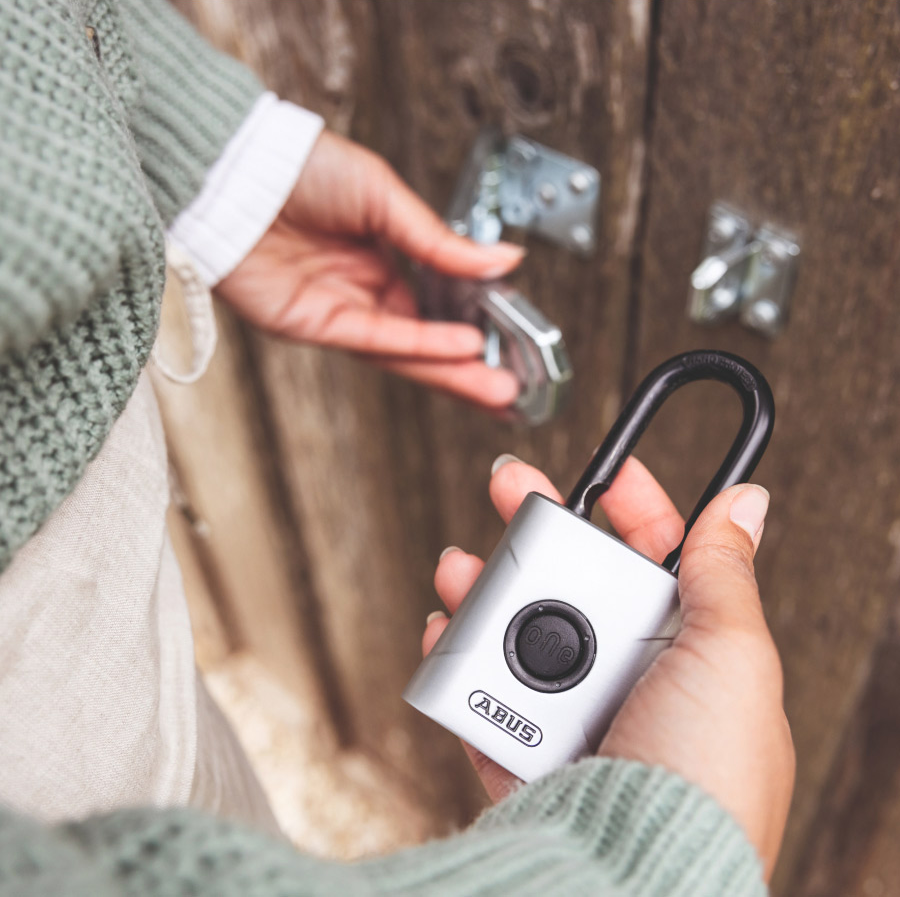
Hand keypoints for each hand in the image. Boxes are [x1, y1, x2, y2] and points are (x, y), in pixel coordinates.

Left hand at [216, 130, 523, 408]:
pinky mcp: (310, 324)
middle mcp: (358, 292)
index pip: (431, 305)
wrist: (233, 168)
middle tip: (512, 389)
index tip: (506, 340)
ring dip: (451, 370)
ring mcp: (336, 311)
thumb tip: (503, 260)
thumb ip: (440, 241)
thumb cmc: (299, 166)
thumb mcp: (384, 196)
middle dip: (468, 367)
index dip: (468, 325)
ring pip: (402, 352)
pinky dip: (417, 346)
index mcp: (378, 258)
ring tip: (497, 387)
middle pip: (422, 340)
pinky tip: (457, 351)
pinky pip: (373, 340)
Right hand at [423, 456, 793, 878]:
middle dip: (538, 528)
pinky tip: (444, 630)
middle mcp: (631, 679)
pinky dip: (455, 658)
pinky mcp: (525, 752)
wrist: (633, 873)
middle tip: (508, 486)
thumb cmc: (705, 776)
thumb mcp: (734, 658)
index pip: (659, 557)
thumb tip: (747, 501)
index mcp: (688, 650)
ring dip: (482, 588)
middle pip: (575, 580)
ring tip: (459, 565)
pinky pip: (481, 692)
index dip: (634, 505)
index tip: (607, 469)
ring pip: (518, 629)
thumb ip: (725, 572)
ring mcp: (575, 716)